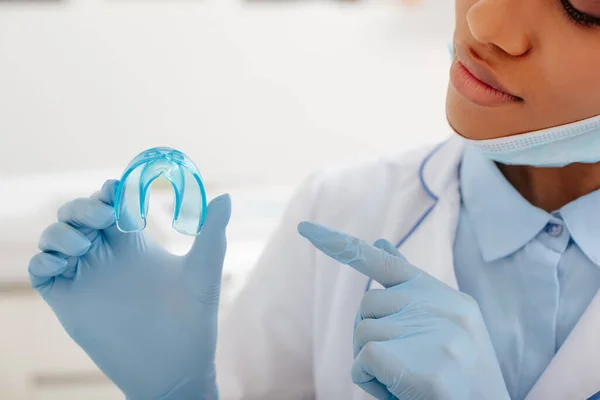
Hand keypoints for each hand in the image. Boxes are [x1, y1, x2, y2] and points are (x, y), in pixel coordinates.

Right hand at [28, 180, 230, 399]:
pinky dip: (44, 259)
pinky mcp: (67, 299)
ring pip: (56, 236)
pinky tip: (64, 263)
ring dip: (62, 230)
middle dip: (84, 206)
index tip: (118, 190)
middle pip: (78, 214)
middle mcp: (105, 255)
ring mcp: (84, 276)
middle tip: (104, 214)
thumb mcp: (203, 270)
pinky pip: (41, 270)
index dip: (109, 191)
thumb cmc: (192, 318)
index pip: (110, 203)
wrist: (175, 367)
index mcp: (134, 242)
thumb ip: (212, 232)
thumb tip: (226, 197)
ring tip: (85, 243)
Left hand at [298, 222, 509, 399]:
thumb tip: (380, 243)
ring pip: (362, 331)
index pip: (387, 262)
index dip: (341, 244)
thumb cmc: (456, 376)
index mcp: (448, 298)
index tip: (306, 228)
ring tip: (406, 378)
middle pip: (368, 303)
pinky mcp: (417, 364)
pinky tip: (399, 391)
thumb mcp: (439, 326)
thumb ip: (408, 288)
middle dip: (373, 332)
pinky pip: (361, 360)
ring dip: (372, 359)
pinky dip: (370, 380)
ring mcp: (432, 335)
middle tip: (404, 362)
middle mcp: (443, 309)